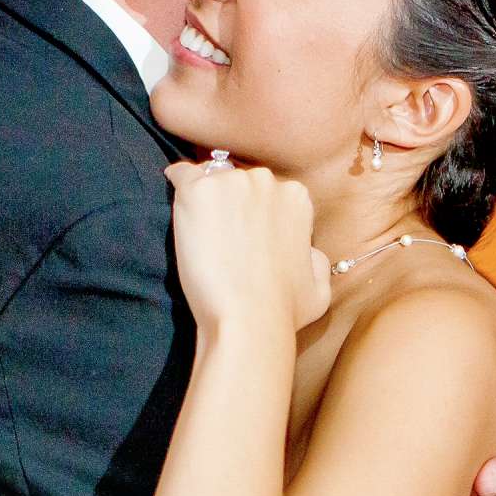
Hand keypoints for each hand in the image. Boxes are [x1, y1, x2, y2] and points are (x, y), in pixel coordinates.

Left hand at [164, 161, 330, 331]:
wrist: (249, 320)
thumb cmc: (284, 310)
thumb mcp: (319, 286)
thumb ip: (316, 258)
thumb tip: (307, 248)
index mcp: (296, 197)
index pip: (268, 191)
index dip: (254, 213)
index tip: (244, 234)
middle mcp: (266, 180)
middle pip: (239, 181)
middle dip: (230, 202)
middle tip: (220, 236)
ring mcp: (231, 182)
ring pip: (210, 179)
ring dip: (205, 200)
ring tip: (199, 233)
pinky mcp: (198, 191)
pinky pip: (181, 176)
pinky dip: (177, 183)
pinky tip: (176, 200)